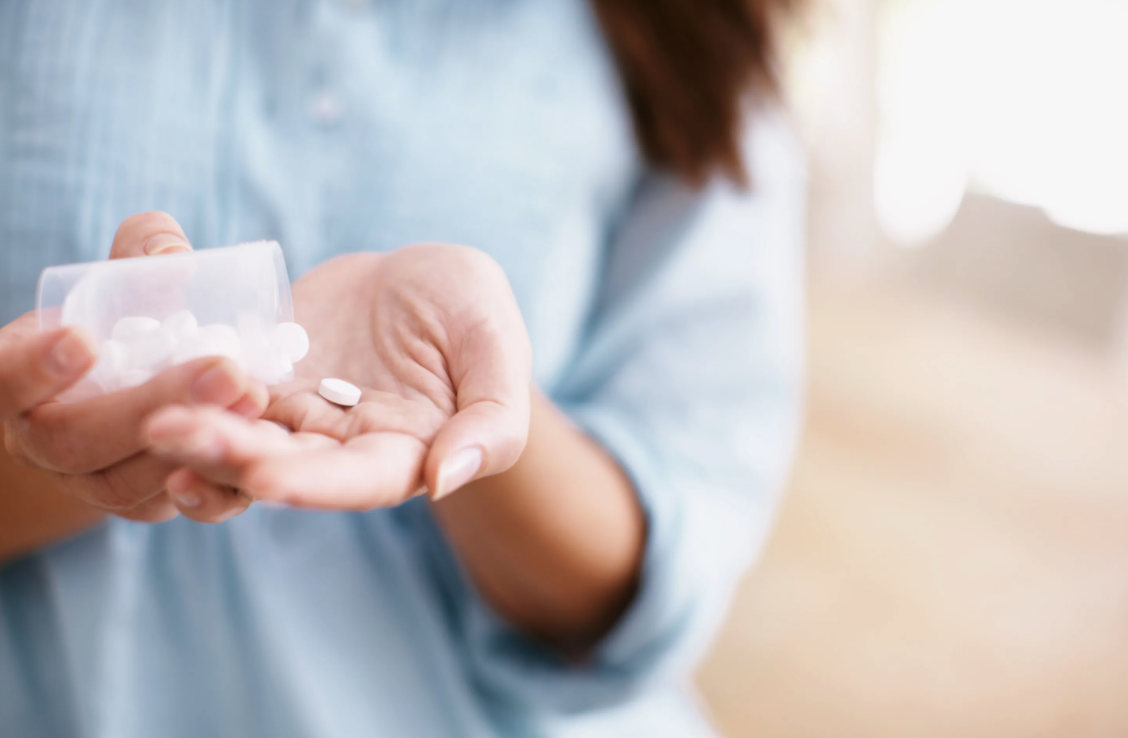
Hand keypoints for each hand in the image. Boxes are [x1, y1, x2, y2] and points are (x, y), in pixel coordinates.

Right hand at [1, 213, 266, 521]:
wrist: (122, 396)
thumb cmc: (115, 323)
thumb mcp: (116, 284)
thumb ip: (139, 258)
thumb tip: (175, 253)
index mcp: (12, 381)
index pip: (4, 380)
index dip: (35, 366)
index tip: (81, 338)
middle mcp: (38, 442)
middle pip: (75, 440)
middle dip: (150, 405)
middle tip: (223, 370)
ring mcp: (88, 483)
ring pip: (126, 482)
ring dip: (193, 441)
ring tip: (252, 396)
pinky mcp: (141, 505)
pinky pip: (172, 506)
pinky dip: (216, 480)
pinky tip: (258, 442)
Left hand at [144, 244, 532, 517]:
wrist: (419, 278)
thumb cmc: (472, 310)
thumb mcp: (498, 346)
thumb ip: (492, 420)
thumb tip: (445, 480)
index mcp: (406, 453)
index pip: (359, 481)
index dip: (314, 483)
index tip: (266, 476)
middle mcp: (342, 449)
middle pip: (285, 465)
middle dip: (230, 456)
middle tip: (172, 433)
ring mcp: (296, 416)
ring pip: (242, 436)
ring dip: (197, 434)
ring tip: (153, 418)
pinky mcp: (261, 379)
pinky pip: (219, 391)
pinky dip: (188, 391)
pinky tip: (151, 379)